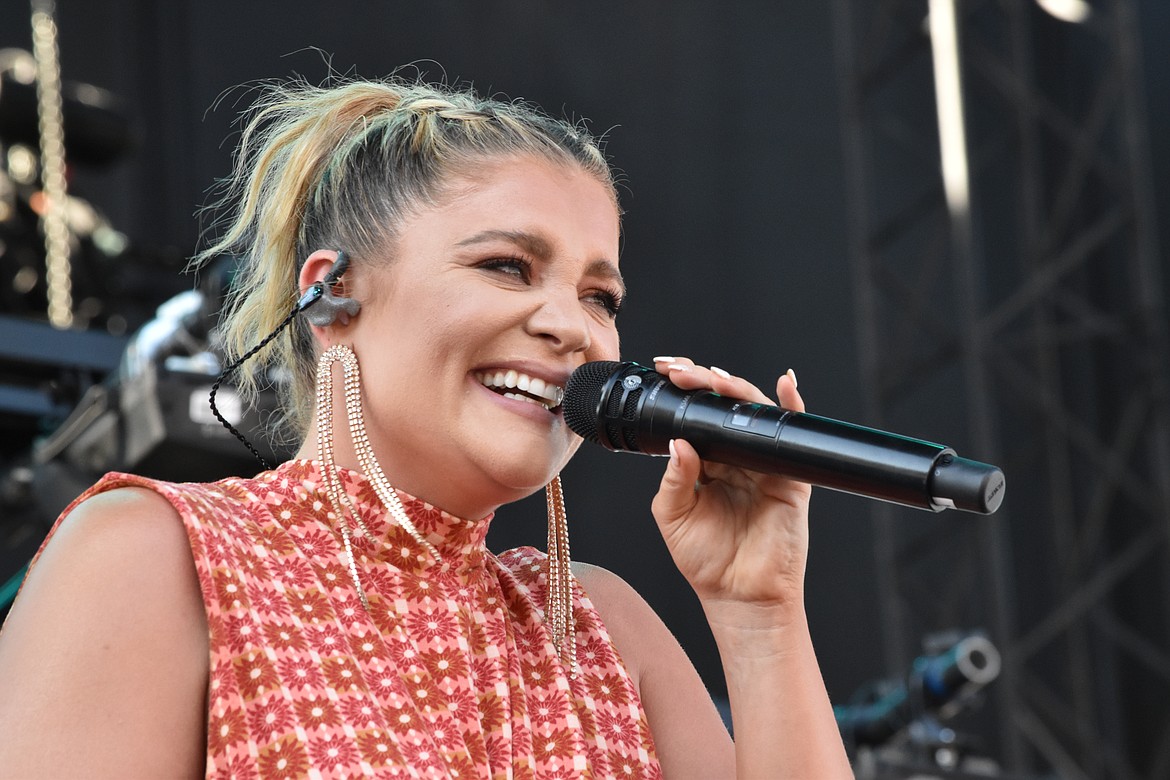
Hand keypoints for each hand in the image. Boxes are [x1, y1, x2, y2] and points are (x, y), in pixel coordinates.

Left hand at [648, 357, 810, 611]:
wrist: (739, 596)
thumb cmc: (706, 560)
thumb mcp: (674, 516)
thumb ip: (674, 479)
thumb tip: (679, 441)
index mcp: (707, 461)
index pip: (697, 414)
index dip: (684, 390)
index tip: (665, 372)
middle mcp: (736, 456)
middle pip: (724, 405)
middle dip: (704, 381)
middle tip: (681, 371)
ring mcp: (764, 462)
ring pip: (754, 412)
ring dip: (737, 388)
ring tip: (716, 379)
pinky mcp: (790, 475)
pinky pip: (792, 435)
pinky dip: (792, 406)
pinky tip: (784, 385)